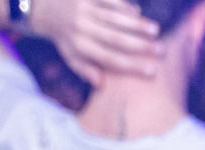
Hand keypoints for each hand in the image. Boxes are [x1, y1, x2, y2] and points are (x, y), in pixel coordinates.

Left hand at [30, 0, 158, 84]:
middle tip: (161, 51)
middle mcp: (83, 28)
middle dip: (140, 45)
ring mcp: (84, 9)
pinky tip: (138, 12)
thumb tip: (102, 85)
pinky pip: (108, 0)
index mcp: (81, 47)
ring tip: (156, 31)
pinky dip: (123, 6)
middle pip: (116, 39)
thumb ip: (86, 70)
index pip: (111, 60)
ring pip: (115, 18)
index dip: (132, 66)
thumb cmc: (64, 37)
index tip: (152, 71)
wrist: (43, 7)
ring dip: (137, 24)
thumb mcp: (70, 57)